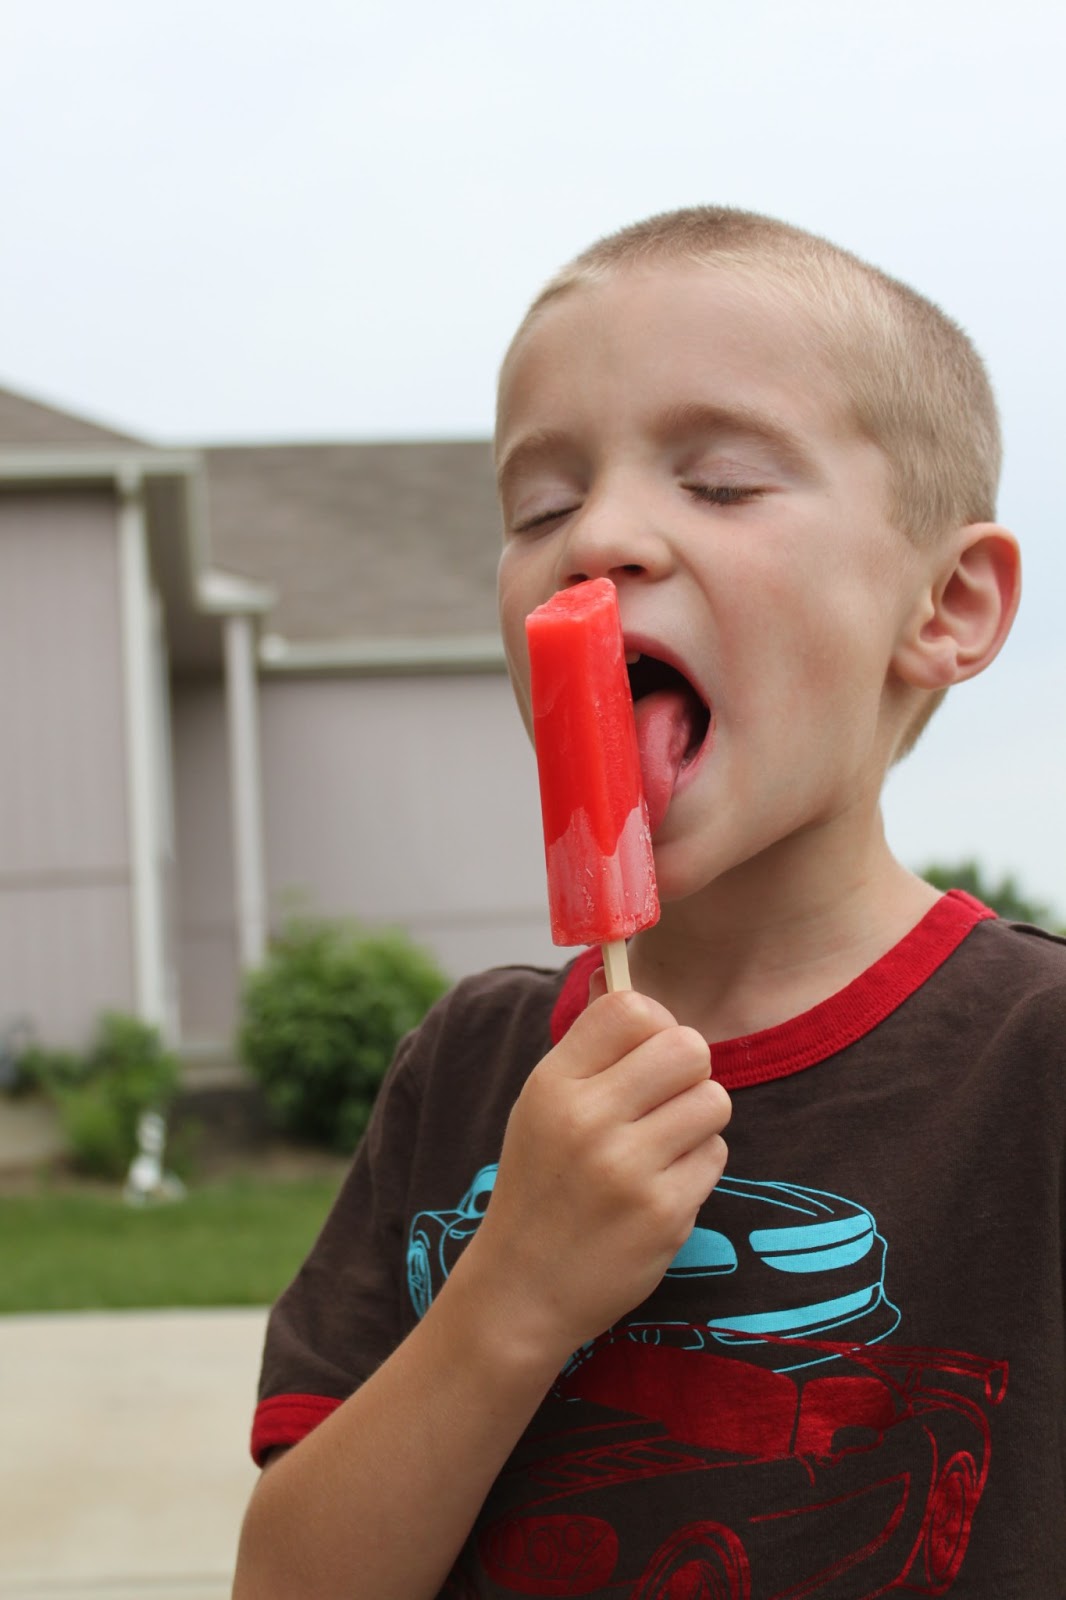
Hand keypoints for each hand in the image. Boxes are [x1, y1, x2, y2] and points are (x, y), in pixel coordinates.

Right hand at [457, 972, 730, 1367]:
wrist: (520, 1289)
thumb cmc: (540, 1185)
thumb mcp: (542, 1106)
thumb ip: (588, 1047)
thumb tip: (620, 975)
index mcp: (553, 1084)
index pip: (630, 1008)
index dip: (654, 1024)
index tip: (646, 1053)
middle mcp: (588, 1119)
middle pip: (688, 1047)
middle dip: (689, 1070)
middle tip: (666, 1099)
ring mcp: (627, 1168)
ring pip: (713, 1100)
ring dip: (697, 1119)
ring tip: (661, 1145)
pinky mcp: (664, 1213)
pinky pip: (715, 1155)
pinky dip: (697, 1166)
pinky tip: (660, 1186)